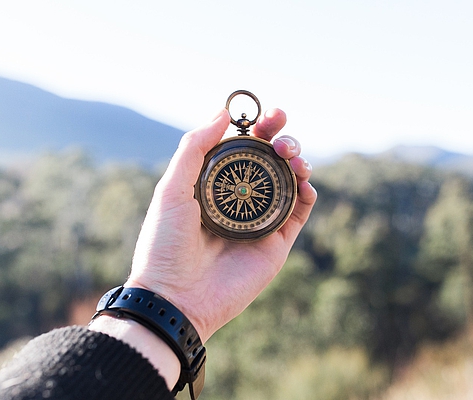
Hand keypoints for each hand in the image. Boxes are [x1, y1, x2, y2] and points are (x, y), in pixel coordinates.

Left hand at [126, 108, 316, 341]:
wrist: (175, 297)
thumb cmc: (165, 244)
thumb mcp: (172, 189)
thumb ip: (195, 148)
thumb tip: (222, 112)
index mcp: (213, 185)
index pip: (242, 149)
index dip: (257, 128)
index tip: (267, 114)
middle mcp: (239, 200)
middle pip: (270, 161)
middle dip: (281, 138)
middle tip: (281, 131)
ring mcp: (259, 221)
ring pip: (289, 182)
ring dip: (297, 160)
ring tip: (291, 155)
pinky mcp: (276, 243)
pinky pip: (299, 212)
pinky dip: (307, 192)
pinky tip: (303, 180)